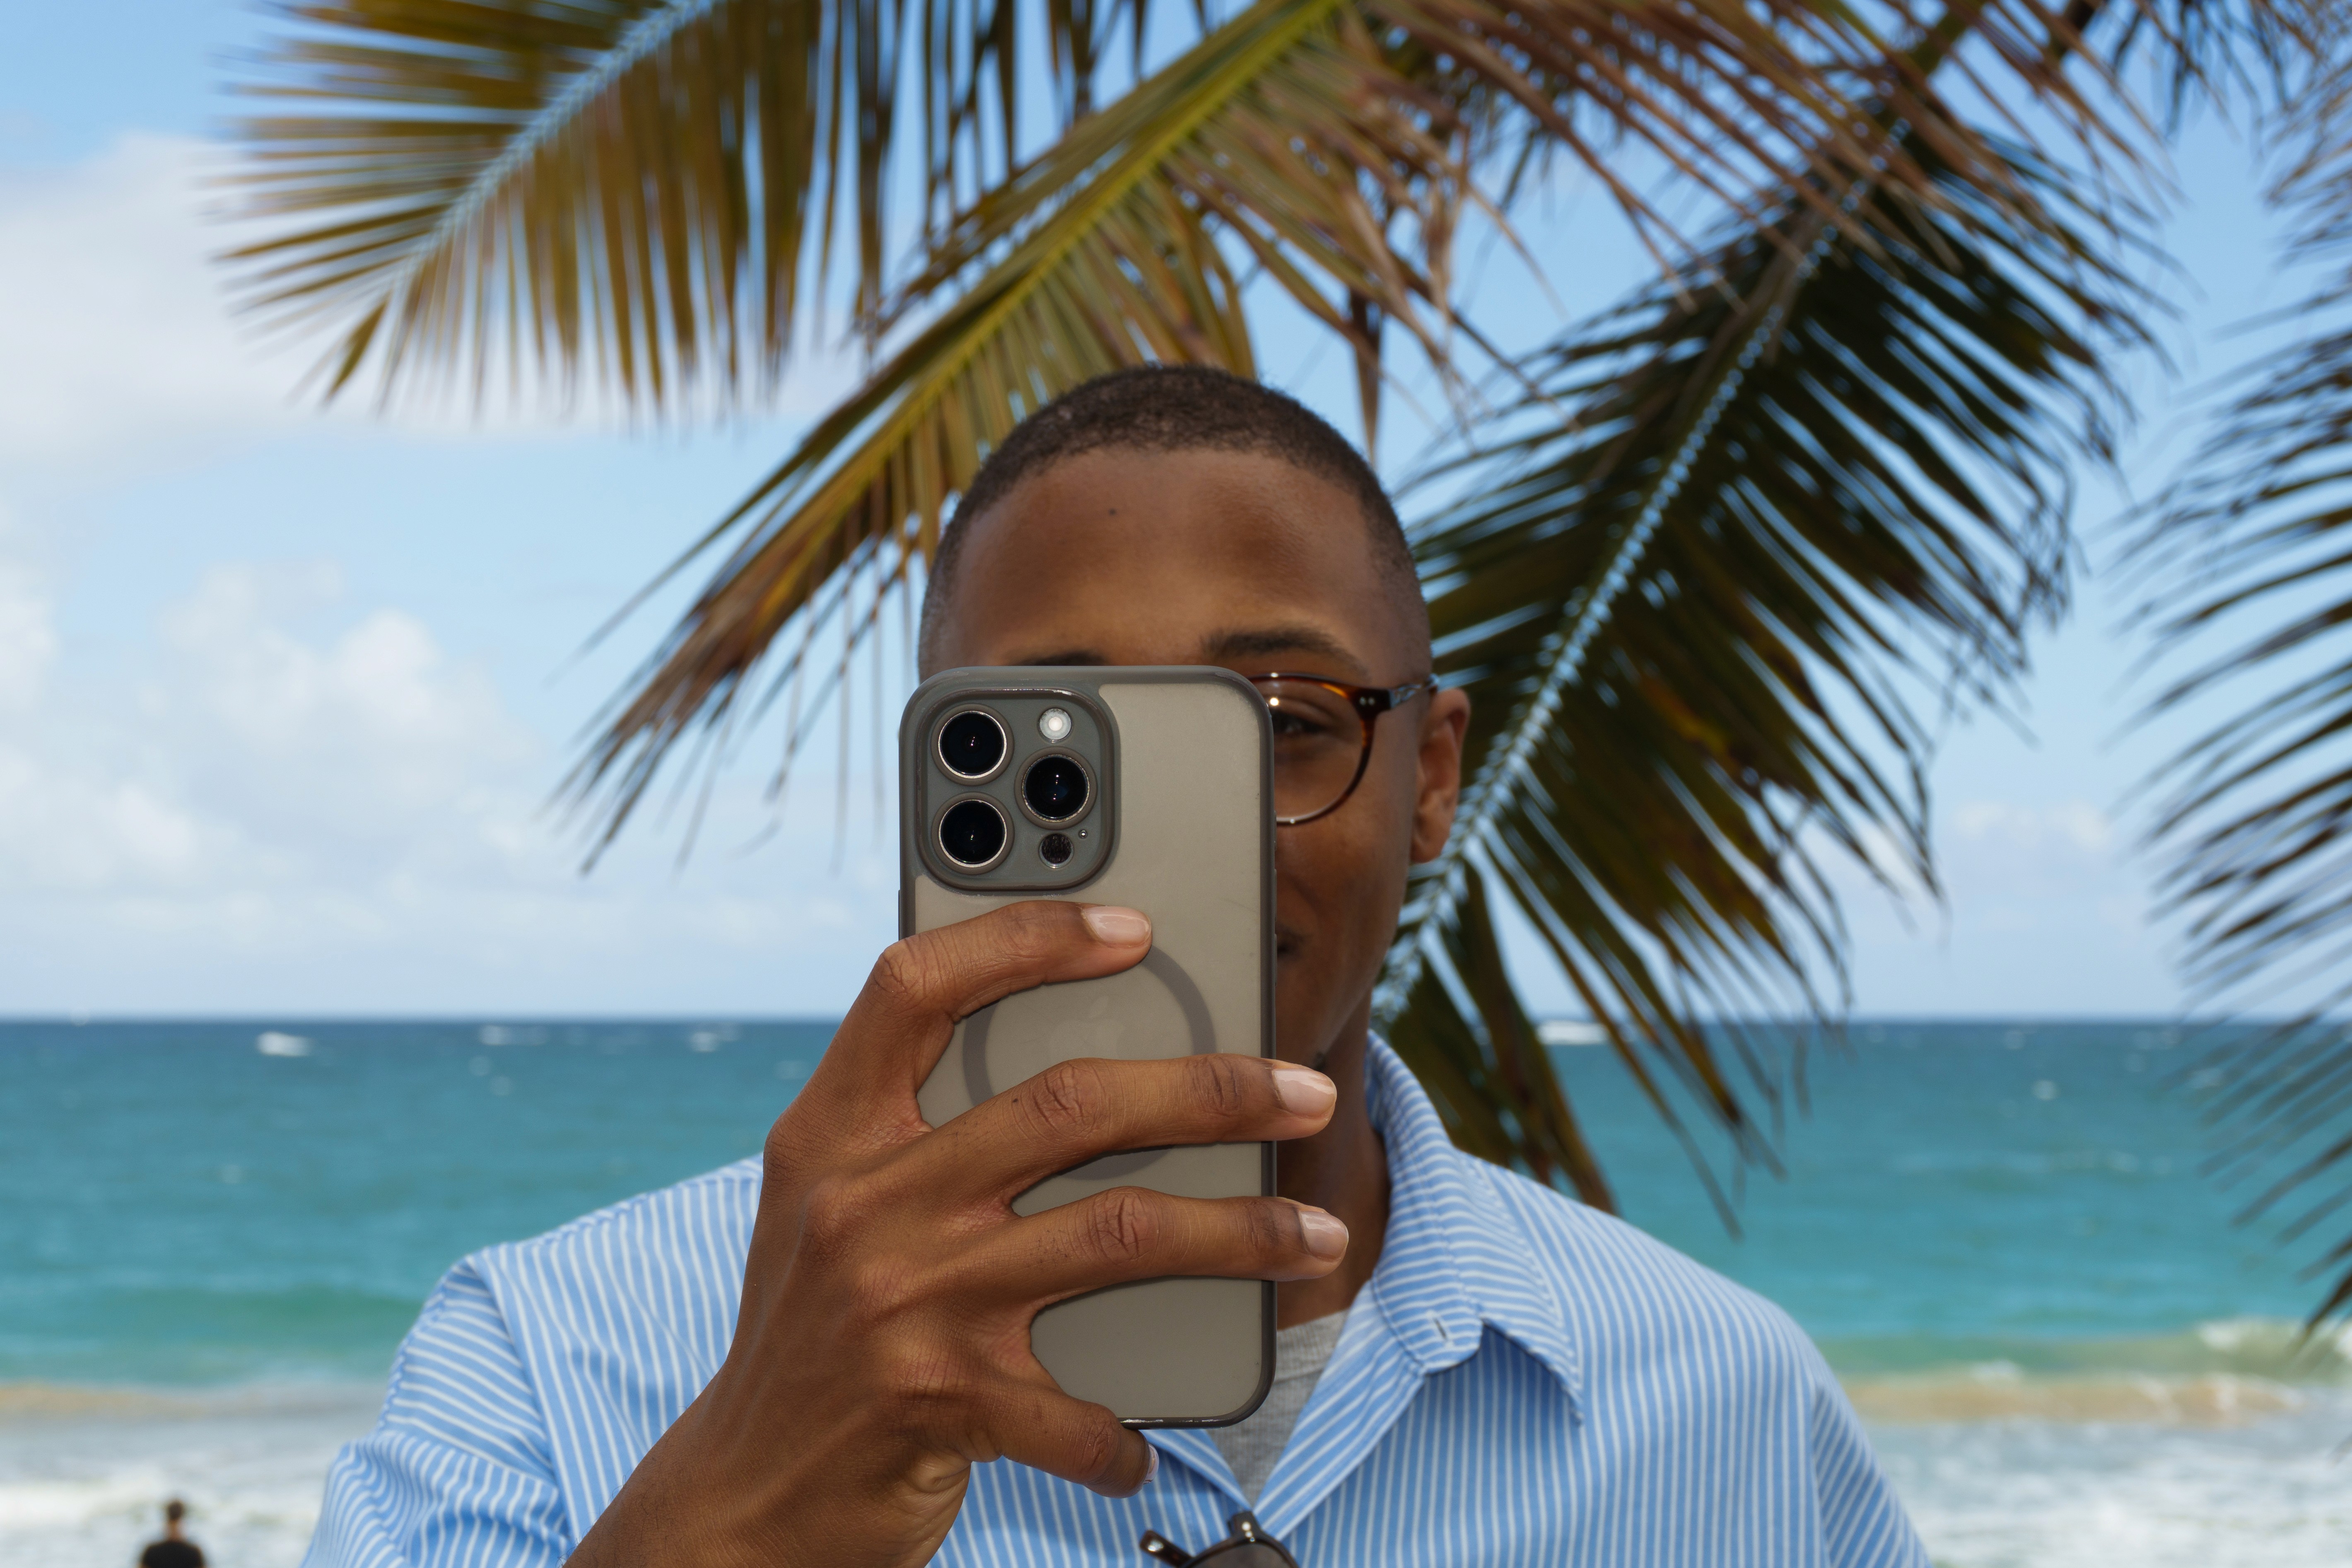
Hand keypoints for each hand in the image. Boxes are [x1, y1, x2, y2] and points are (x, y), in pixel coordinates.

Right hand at [568, 901, 1345, 1567]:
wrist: (740, 1495)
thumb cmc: (815, 1334)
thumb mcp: (830, 1209)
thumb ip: (918, 1135)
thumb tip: (1086, 1071)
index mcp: (830, 1135)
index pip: (916, 988)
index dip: (1024, 938)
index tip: (1133, 927)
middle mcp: (864, 1203)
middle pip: (1066, 1103)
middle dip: (1211, 1089)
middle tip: (1304, 1093)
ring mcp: (903, 1301)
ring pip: (1117, 1233)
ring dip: (1240, 1236)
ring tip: (1317, 1240)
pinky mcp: (939, 1403)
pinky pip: (1080, 1407)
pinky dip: (1129, 1430)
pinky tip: (1152, 1440)